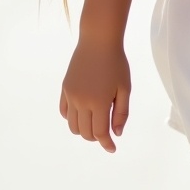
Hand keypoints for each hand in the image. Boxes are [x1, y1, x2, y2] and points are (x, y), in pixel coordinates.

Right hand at [58, 34, 130, 152]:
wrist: (98, 41)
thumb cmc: (116, 63)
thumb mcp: (125, 88)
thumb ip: (121, 113)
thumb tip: (116, 134)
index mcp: (99, 102)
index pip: (100, 133)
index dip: (106, 143)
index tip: (112, 148)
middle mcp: (82, 101)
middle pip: (85, 133)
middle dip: (96, 137)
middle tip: (107, 132)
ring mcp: (71, 95)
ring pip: (73, 126)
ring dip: (83, 130)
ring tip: (95, 123)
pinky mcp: (65, 89)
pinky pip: (64, 112)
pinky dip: (72, 119)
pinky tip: (83, 114)